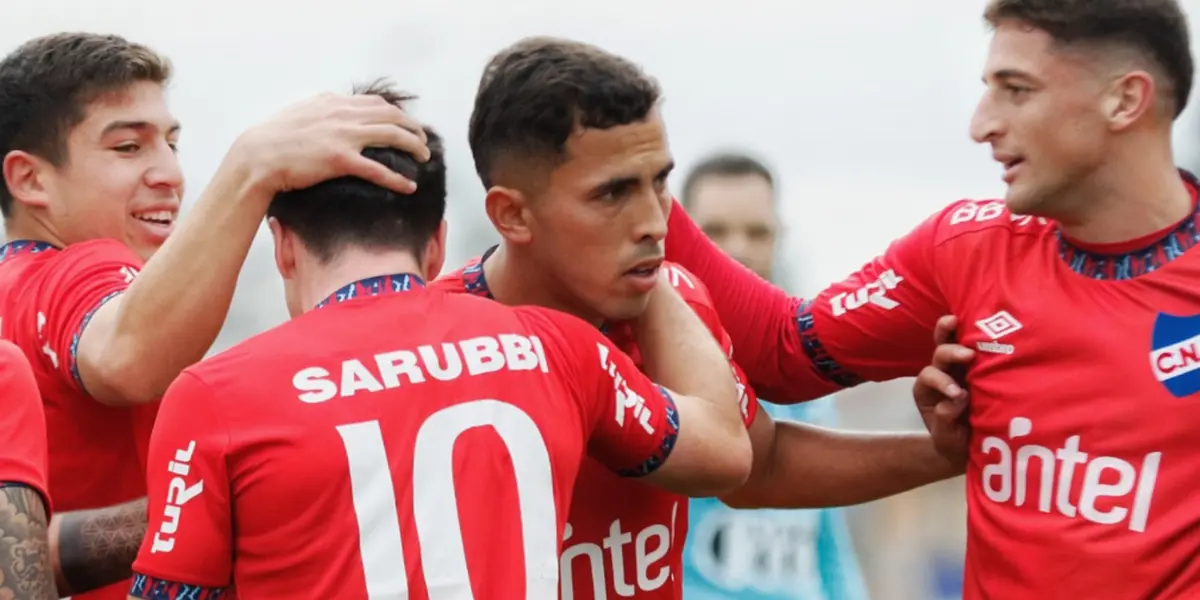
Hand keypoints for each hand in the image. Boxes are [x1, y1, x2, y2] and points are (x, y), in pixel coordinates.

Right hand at [233, 92, 429, 196]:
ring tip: (424, 158)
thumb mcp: (301, 110)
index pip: (377, 104)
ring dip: (414, 147)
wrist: (257, 156)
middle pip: (393, 117)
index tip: (407, 124)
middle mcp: (344, 115)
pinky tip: (409, 186)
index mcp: (335, 103)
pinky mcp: (340, 160)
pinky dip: (398, 178)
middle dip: (414, 129)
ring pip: (393, 137)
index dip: (398, 114)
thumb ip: (322, 106)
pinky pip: (378, 169)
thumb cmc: (274, 137)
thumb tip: (333, 101)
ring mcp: (344, 137)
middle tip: (423, 142)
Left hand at [914, 315, 973, 470]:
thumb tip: (955, 399)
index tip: (957, 392)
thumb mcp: (947, 438)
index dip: (941, 381)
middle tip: (968, 355)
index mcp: (927, 391)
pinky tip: (987, 327)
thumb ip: (946, 420)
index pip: (928, 377)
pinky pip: (975, 347)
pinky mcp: (979, 367)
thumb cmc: (955, 443)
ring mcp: (959, 368)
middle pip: (939, 355)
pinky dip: (977, 336)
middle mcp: (941, 375)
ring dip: (953, 331)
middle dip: (950, 352)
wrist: (974, 447)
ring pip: (951, 342)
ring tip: (958, 321)